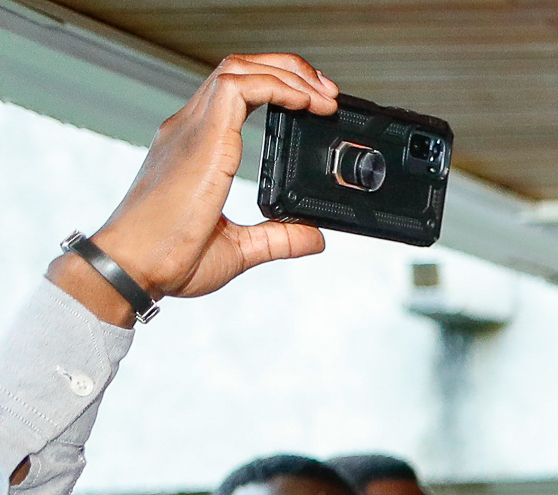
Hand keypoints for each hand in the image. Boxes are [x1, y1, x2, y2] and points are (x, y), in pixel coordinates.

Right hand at [47, 54, 337, 326]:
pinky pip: (237, 89)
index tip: (313, 104)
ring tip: (324, 95)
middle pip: (238, 69)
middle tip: (328, 93)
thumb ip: (277, 238)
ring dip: (287, 73)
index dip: (275, 85)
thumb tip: (314, 236)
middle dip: (289, 70)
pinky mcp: (201, 138)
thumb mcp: (238, 248)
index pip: (233, 93)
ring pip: (238, 69)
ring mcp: (192, 129)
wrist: (134, 266)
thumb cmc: (169, 257)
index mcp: (197, 147)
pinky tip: (304, 103)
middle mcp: (190, 129)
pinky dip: (276, 86)